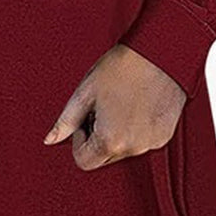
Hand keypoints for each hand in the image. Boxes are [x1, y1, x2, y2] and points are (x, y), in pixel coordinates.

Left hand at [43, 44, 187, 169]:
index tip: (86, 118)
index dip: (79, 140)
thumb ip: (66, 121)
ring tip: (122, 102)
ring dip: (118, 134)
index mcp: (110, 141)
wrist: (159, 53)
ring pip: (124, 149)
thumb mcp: (85, 92)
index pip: (84, 161)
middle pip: (105, 158)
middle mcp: (133, 148)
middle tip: (104, 107)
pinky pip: (143, 141)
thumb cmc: (122, 67)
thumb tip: (50, 139)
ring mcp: (152, 143)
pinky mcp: (165, 136)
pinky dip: (137, 130)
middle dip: (98, 137)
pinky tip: (138, 105)